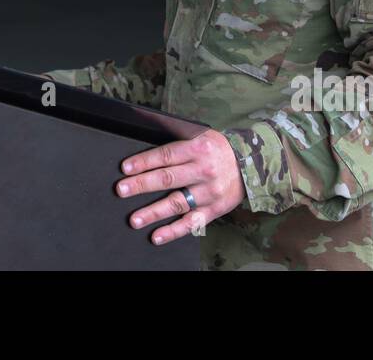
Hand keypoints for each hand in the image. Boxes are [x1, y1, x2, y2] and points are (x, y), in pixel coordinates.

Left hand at [115, 129, 245, 244]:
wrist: (251, 164)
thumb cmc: (217, 148)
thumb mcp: (200, 136)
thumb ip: (178, 142)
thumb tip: (147, 145)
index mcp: (197, 149)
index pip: (165, 155)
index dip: (144, 162)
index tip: (125, 168)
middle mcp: (203, 170)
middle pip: (167, 178)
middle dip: (142, 185)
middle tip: (121, 190)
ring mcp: (209, 192)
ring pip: (177, 203)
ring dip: (153, 212)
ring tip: (134, 219)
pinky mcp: (214, 209)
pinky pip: (192, 222)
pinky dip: (173, 231)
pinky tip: (157, 235)